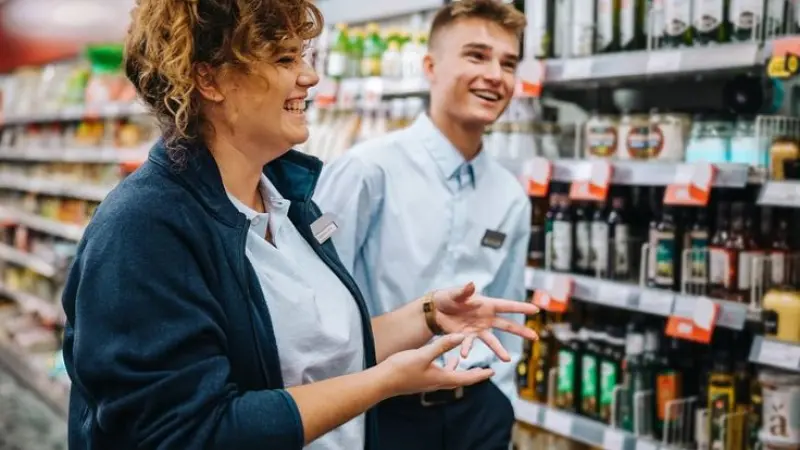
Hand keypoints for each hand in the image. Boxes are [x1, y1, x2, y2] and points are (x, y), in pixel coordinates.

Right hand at [380, 334, 494, 396]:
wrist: (382, 381)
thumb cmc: (402, 368)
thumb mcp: (424, 354)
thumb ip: (442, 345)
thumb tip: (461, 336)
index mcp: (441, 378)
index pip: (467, 378)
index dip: (481, 374)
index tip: (493, 372)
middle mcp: (437, 383)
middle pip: (460, 379)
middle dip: (473, 374)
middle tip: (484, 370)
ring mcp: (428, 382)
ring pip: (449, 377)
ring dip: (458, 370)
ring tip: (462, 361)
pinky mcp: (420, 380)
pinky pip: (438, 374)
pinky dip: (444, 367)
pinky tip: (438, 360)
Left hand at [432, 282, 538, 360]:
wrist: (435, 311)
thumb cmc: (447, 298)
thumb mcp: (455, 293)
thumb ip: (463, 291)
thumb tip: (471, 284)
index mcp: (486, 304)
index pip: (507, 306)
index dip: (521, 307)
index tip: (536, 310)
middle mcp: (486, 318)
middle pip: (507, 325)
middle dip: (521, 331)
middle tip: (535, 337)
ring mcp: (478, 329)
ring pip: (492, 341)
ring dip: (499, 350)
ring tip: (507, 360)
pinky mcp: (467, 337)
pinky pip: (469, 344)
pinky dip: (467, 349)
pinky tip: (464, 355)